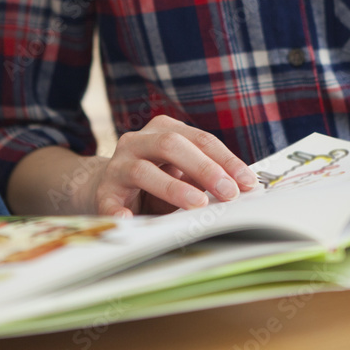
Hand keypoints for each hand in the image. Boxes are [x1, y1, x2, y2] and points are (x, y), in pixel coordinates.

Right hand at [86, 115, 258, 216]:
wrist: (107, 188)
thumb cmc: (153, 179)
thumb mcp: (181, 172)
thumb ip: (205, 177)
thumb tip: (239, 188)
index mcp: (162, 130)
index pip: (200, 139)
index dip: (226, 160)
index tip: (247, 182)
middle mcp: (137, 142)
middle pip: (171, 144)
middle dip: (204, 168)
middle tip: (228, 192)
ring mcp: (117, 165)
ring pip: (143, 169)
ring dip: (173, 188)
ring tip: (196, 204)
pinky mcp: (102, 192)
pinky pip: (110, 201)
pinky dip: (121, 211)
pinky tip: (131, 220)